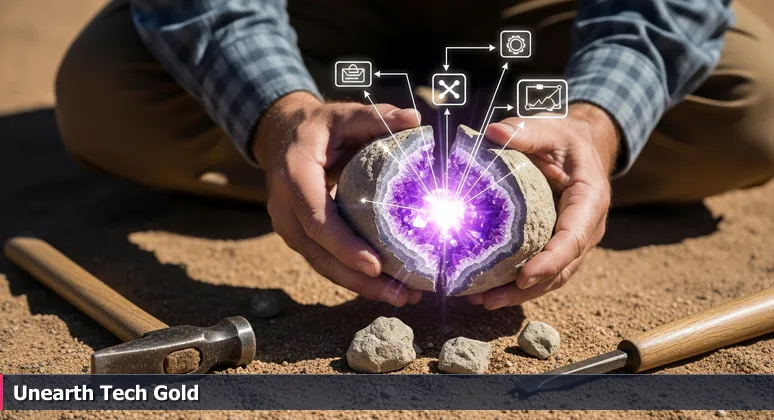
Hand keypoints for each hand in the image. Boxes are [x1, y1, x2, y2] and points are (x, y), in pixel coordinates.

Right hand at [252, 91, 422, 305]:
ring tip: (402, 297)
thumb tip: (414, 119)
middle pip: (319, 254)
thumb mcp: (341, 115)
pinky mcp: (300, 237)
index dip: (344, 245)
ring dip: (359, 286)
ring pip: (322, 265)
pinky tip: (387, 286)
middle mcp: (285, 208)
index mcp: (294, 176)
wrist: (280, 137)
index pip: (316, 219)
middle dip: (358, 279)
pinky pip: (325, 262)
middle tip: (399, 294)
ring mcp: (289, 227)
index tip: (374, 265)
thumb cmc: (316, 127)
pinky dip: (353, 278)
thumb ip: (375, 117)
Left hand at [466, 103, 619, 309]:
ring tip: (482, 302)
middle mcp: (586, 227)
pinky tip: (487, 291)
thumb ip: (525, 132)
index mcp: (590, 200)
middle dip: (527, 288)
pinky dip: (517, 284)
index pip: (572, 239)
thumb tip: (493, 133)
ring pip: (552, 278)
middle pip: (561, 268)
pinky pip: (542, 271)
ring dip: (519, 294)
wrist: (582, 147)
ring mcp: (574, 241)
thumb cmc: (566, 138)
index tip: (524, 277)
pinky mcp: (557, 245)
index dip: (550, 261)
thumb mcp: (550, 129)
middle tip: (489, 299)